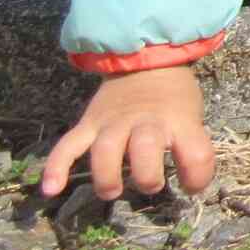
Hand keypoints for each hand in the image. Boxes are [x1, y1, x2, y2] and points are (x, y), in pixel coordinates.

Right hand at [42, 66, 215, 199]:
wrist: (147, 58)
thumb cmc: (173, 95)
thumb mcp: (193, 115)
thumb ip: (191, 144)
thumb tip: (189, 183)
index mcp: (179, 120)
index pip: (196, 153)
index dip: (197, 178)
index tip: (191, 187)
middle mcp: (145, 121)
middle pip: (145, 149)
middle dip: (147, 175)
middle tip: (151, 184)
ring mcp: (113, 122)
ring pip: (105, 150)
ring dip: (107, 177)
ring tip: (112, 191)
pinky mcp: (89, 123)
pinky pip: (68, 145)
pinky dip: (57, 167)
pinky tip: (51, 189)